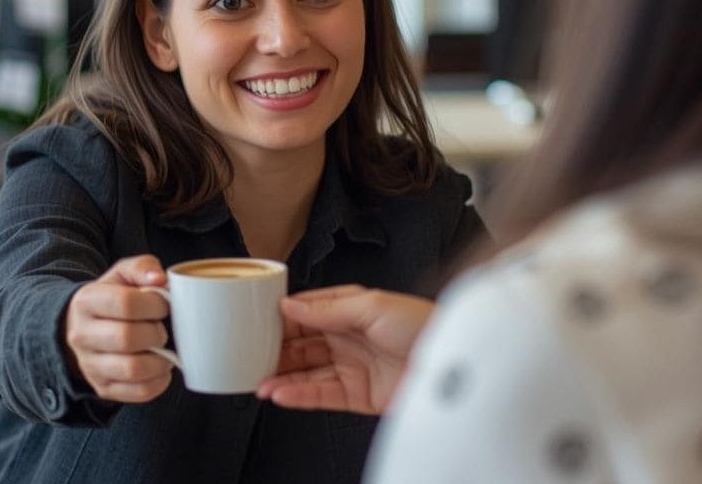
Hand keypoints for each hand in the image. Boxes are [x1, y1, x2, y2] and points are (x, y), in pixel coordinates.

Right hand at [63, 254, 172, 402]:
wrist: (79, 328)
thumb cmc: (109, 299)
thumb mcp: (121, 275)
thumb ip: (142, 267)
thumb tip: (160, 279)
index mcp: (87, 301)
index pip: (125, 303)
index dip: (154, 305)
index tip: (163, 306)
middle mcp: (82, 335)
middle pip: (127, 338)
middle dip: (156, 333)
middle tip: (161, 328)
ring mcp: (90, 365)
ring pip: (133, 370)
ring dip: (160, 360)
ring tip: (163, 349)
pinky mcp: (102, 388)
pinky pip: (138, 392)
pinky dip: (159, 382)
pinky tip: (160, 367)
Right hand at [255, 285, 433, 414]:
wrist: (452, 364)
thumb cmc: (424, 325)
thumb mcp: (373, 304)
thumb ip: (328, 308)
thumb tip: (290, 306)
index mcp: (351, 310)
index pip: (307, 312)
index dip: (281, 318)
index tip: (255, 322)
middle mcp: (348, 338)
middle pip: (302, 345)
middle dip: (275, 351)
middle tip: (248, 356)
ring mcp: (352, 368)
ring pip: (306, 373)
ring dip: (280, 377)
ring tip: (258, 382)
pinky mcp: (358, 396)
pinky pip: (321, 395)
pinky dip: (299, 396)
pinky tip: (281, 394)